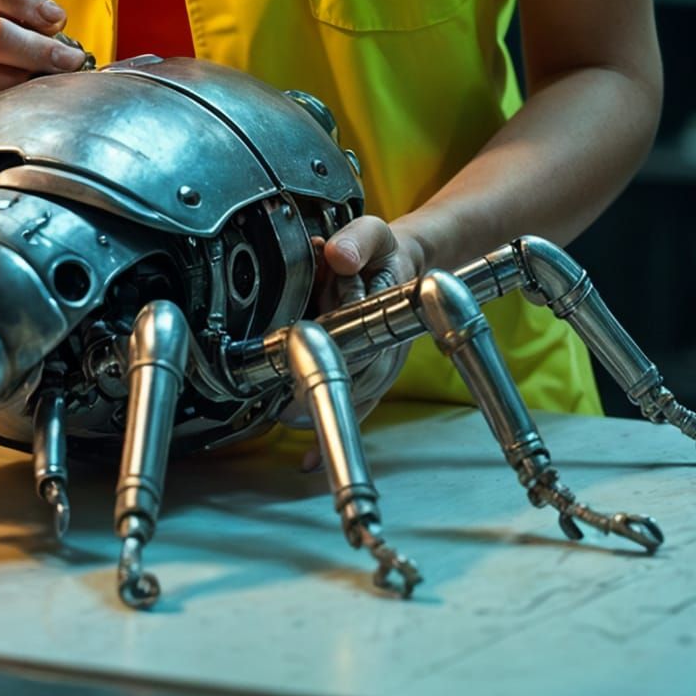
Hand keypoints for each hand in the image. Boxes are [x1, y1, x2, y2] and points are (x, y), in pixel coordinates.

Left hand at [288, 216, 431, 469]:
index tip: (304, 368)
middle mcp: (388, 345)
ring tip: (292, 432)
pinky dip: (331, 433)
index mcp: (387, 308)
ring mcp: (382, 365)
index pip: (362, 338)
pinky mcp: (373, 378)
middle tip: (286, 411)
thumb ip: (356, 241)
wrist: (409, 267)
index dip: (335, 355)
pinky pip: (356, 410)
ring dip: (325, 418)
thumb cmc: (386, 252)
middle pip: (359, 379)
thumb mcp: (373, 234)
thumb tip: (337, 254)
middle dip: (322, 395)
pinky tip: (308, 461)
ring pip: (357, 400)